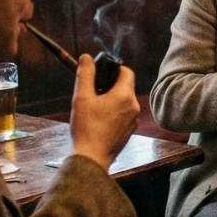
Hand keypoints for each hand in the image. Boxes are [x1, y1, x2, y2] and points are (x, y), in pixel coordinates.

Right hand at [68, 54, 140, 169]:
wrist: (91, 158)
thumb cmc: (86, 128)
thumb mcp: (82, 97)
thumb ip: (85, 74)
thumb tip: (87, 58)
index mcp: (125, 95)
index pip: (126, 71)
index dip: (113, 69)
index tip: (99, 74)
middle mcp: (134, 106)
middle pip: (125, 86)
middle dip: (110, 85)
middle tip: (93, 92)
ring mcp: (133, 120)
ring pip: (124, 101)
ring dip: (111, 99)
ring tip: (94, 108)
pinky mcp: (129, 131)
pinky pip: (124, 114)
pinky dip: (114, 112)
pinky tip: (99, 121)